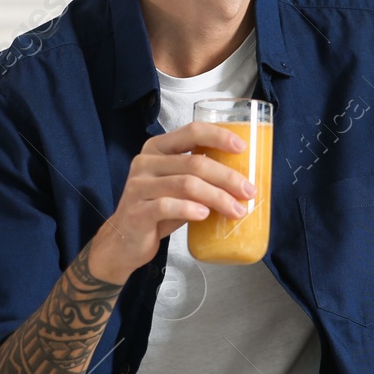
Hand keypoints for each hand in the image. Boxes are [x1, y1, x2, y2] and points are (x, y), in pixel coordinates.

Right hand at [87, 122, 256, 283]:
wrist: (125, 241)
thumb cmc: (158, 210)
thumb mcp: (179, 187)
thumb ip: (200, 176)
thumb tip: (243, 179)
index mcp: (158, 148)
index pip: (192, 132)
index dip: (219, 136)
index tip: (242, 147)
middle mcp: (146, 162)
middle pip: (195, 163)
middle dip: (227, 177)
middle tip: (248, 191)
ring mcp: (138, 186)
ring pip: (186, 184)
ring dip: (217, 197)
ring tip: (236, 210)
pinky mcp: (136, 211)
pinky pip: (167, 206)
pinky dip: (190, 210)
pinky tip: (205, 215)